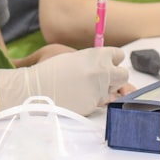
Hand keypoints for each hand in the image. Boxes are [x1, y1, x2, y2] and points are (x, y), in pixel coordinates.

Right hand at [0, 46, 130, 114]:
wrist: (36, 89)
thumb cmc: (51, 70)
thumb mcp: (74, 57)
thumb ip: (93, 61)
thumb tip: (107, 66)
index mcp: (97, 55)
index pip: (119, 55)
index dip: (111, 60)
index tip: (105, 64)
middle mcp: (102, 71)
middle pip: (123, 75)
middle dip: (115, 77)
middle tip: (101, 79)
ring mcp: (100, 89)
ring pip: (113, 91)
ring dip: (104, 91)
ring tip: (84, 88)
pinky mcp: (94, 104)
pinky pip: (100, 103)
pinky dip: (92, 101)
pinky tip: (78, 97)